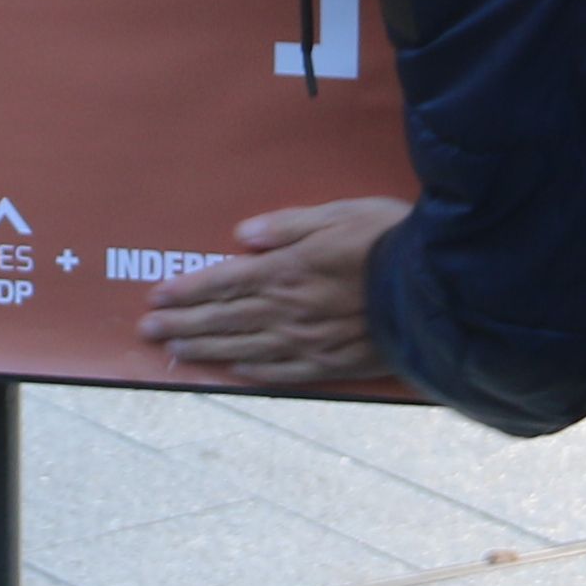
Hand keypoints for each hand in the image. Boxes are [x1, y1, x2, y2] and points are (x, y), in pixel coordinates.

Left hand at [142, 196, 409, 385]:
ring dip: (206, 349)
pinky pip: (283, 372)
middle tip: (148, 332)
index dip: (187, 290)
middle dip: (182, 324)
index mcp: (287, 269)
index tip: (156, 297)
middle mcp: (289, 310)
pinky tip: (234, 371)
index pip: (223, 281)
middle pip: (224, 318)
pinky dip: (253, 371)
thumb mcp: (338, 214)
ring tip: (175, 351)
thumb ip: (287, 226)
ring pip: (244, 347)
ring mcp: (308, 341)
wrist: (437, 286)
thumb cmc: (389, 238)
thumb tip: (241, 238)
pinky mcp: (332, 363)